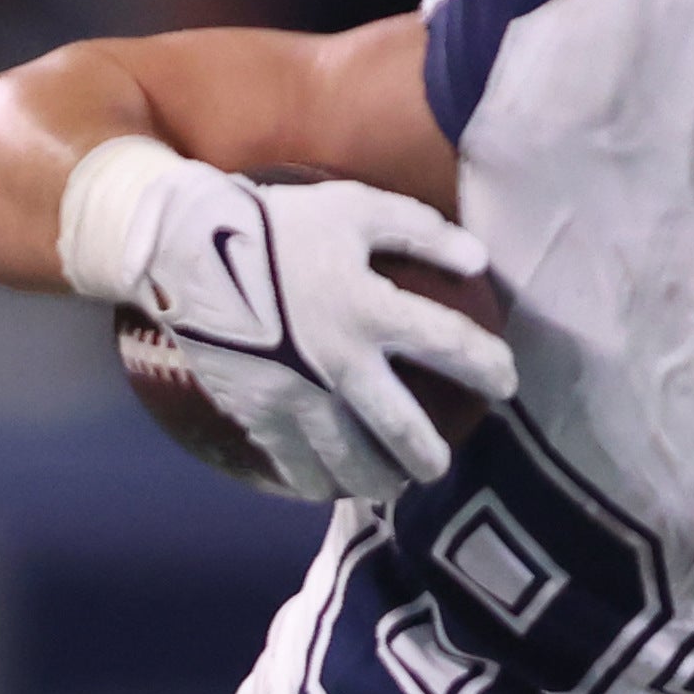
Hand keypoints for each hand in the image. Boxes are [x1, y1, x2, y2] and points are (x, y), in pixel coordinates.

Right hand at [66, 141, 506, 503]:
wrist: (187, 249)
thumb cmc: (279, 222)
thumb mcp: (355, 207)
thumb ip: (422, 232)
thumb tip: (479, 259)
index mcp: (371, 310)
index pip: (450, 347)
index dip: (487, 366)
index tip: (506, 382)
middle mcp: (340, 364)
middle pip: (401, 429)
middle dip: (427, 456)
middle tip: (438, 467)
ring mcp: (296, 397)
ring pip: (347, 460)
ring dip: (375, 479)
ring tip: (388, 486)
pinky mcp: (257, 413)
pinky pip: (293, 463)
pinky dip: (316, 480)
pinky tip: (327, 485)